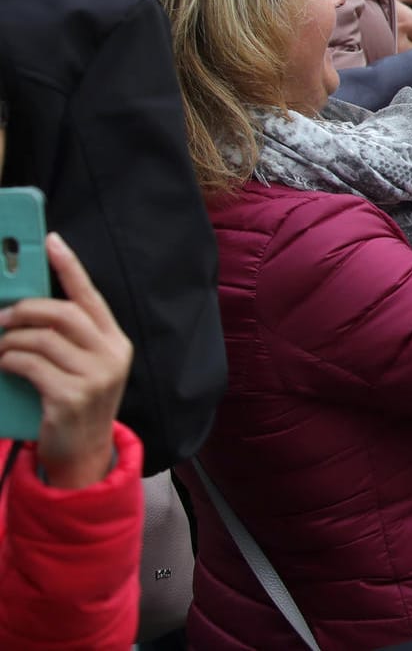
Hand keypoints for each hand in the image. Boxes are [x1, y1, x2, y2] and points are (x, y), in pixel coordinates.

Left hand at [0, 234, 132, 488]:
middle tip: (1, 317)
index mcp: (115, 341)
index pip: (91, 296)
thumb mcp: (81, 367)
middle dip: (26, 310)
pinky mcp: (73, 397)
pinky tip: (4, 366)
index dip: (70, 266)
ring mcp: (96, 377)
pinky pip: (31, 365)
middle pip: (64, 313)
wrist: (82, 454)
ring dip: (11, 341)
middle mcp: (111, 355)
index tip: (52, 241)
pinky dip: (10, 361)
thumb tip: (24, 310)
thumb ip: (66, 339)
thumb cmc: (73, 403)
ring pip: (42, 339)